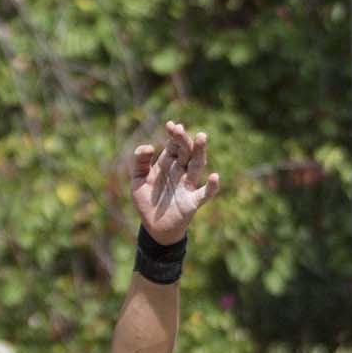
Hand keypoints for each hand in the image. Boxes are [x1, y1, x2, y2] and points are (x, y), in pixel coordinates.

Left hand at [131, 120, 219, 243]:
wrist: (153, 227)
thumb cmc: (147, 202)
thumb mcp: (137, 180)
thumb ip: (140, 162)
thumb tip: (149, 146)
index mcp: (168, 164)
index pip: (173, 145)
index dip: (173, 135)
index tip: (171, 125)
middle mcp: (180, 171)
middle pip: (186, 152)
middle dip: (183, 140)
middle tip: (179, 130)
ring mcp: (188, 185)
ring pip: (197, 165)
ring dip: (200, 152)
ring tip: (201, 137)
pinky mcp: (193, 202)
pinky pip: (205, 193)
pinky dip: (211, 186)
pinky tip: (214, 177)